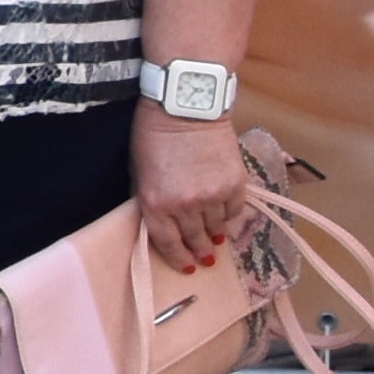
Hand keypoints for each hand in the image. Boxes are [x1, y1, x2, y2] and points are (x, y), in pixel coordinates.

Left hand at [135, 108, 260, 271]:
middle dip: (199, 251)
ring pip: (216, 227)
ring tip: (216, 240)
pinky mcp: (234, 184)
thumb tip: (161, 222)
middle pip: (195, 239)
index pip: (167, 243)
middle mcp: (184, 205)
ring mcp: (212, 196)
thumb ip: (150, 198)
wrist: (186, 105)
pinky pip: (234, 210)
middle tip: (205, 259)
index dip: (178, 258)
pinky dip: (229, 215)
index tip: (187, 267)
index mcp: (155, 203)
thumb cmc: (153, 134)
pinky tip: (225, 215)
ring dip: (215, 235)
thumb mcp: (139, 170)